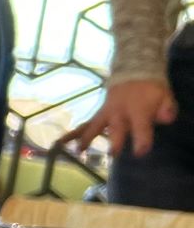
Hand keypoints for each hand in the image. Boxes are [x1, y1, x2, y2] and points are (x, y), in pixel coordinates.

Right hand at [59, 78, 178, 158]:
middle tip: (112, 154)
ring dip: (86, 138)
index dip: (142, 139)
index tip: (140, 152)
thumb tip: (166, 119)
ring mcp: (106, 114)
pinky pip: (84, 125)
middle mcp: (119, 113)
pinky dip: (73, 133)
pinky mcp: (99, 116)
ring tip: (78, 150)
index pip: (141, 126)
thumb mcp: (165, 96)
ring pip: (94, 126)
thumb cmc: (151, 90)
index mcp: (138, 110)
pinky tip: (60, 143)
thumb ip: (167, 108)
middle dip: (115, 141)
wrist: (134, 73)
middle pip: (116, 128)